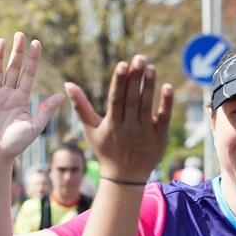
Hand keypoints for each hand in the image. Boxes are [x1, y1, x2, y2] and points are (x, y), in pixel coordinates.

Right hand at [0, 33, 66, 165]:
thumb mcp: (35, 126)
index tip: (36, 43)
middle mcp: (8, 94)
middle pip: (13, 68)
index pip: (28, 74)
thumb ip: (46, 110)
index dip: (32, 59)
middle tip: (20, 34)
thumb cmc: (16, 145)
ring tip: (2, 41)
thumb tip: (63, 95)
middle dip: (17, 52)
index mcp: (22, 98)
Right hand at [65, 56, 172, 183]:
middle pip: (132, 100)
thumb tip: (67, 84)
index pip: (116, 100)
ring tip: (151, 67)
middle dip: (136, 79)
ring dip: (150, 86)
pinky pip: (164, 118)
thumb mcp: (91, 129)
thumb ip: (80, 106)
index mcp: (112, 124)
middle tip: (139, 58)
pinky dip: (166, 104)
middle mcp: (128, 128)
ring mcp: (145, 133)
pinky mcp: (160, 138)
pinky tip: (167, 87)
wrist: (124, 177)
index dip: (119, 82)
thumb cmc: (106, 149)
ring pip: (147, 106)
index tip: (123, 64)